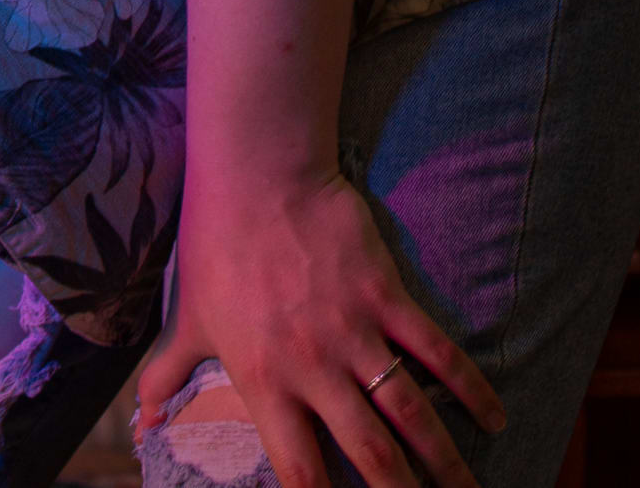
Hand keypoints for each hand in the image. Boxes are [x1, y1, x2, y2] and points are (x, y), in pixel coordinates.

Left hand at [131, 166, 507, 487]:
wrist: (256, 180)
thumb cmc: (216, 251)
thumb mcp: (190, 319)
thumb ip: (168, 375)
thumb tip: (145, 419)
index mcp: (264, 381)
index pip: (298, 466)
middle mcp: (313, 367)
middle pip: (370, 453)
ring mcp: (355, 333)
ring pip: (412, 413)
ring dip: (444, 458)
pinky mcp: (387, 298)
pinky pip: (439, 353)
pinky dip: (471, 389)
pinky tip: (494, 419)